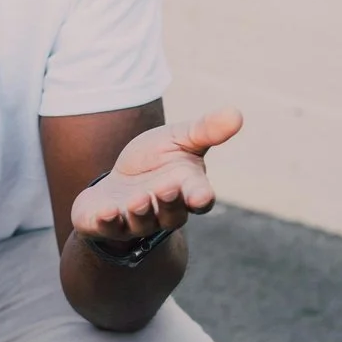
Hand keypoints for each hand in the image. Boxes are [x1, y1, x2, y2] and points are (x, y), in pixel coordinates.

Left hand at [69, 108, 243, 253]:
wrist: (121, 180)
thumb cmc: (155, 160)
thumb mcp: (180, 138)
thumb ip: (206, 130)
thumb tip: (237, 113)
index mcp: (186, 189)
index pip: (199, 198)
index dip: (200, 198)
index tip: (201, 196)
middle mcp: (165, 210)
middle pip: (172, 213)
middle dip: (169, 202)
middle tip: (165, 188)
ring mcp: (137, 220)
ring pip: (142, 222)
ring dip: (140, 212)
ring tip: (137, 200)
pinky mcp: (109, 225)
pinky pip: (109, 228)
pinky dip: (106, 222)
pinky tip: (104, 212)